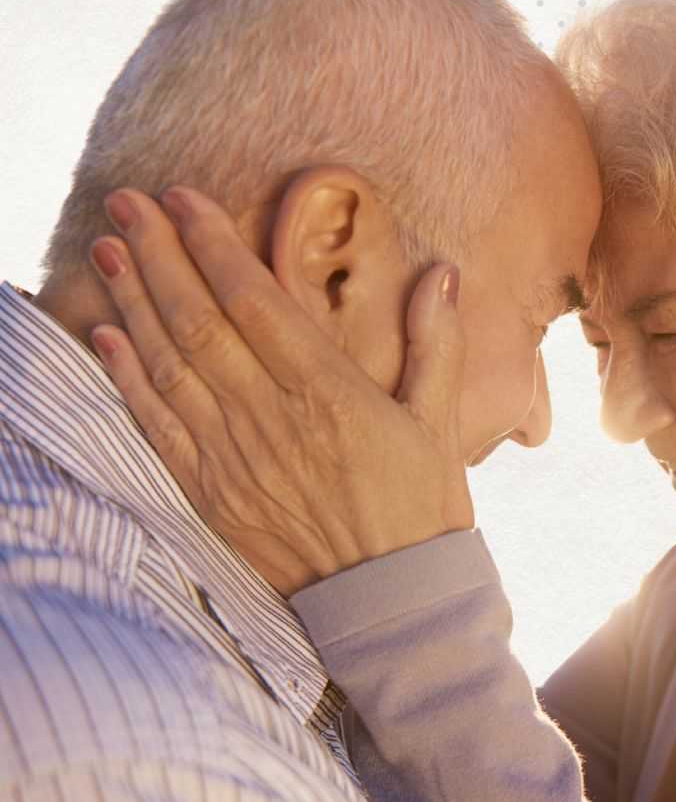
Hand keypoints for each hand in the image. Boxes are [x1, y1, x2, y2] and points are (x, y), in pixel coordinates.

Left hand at [87, 187, 473, 595]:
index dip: (215, 246)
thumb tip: (442, 272)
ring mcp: (236, 460)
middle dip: (160, 256)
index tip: (184, 199)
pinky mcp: (214, 497)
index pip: (256, 302)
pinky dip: (128, 381)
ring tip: (107, 250)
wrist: (392, 603)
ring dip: (134, 303)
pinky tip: (107, 337)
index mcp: (330, 395)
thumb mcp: (441, 425)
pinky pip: (160, 429)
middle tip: (128, 204)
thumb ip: (437, 345)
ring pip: (172, 366)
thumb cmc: (422, 509)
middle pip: (201, 322)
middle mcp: (273, 420)